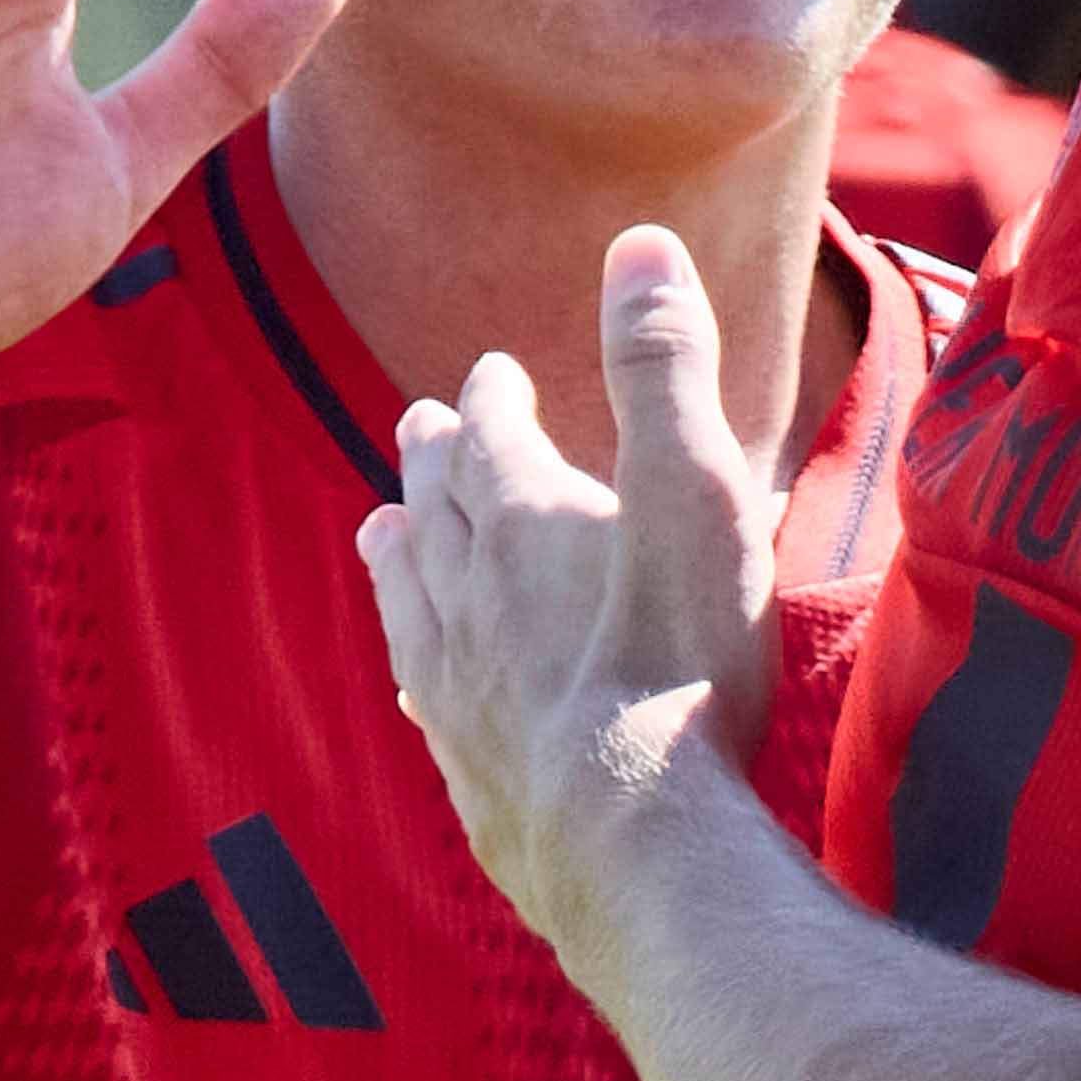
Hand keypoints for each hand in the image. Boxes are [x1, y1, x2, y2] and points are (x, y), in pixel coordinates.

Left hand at [359, 230, 780, 941]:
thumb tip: (639, 243)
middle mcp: (470, 597)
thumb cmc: (676, 661)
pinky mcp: (472, 773)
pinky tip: (416, 684)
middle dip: (437, 461)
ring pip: (414, 600)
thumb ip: (663, 367)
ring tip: (385, 526)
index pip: (493, 436)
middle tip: (425, 427)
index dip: (492, 397)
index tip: (489, 372)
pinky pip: (428, 700)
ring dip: (404, 553)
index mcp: (523, 520)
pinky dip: (419, 668)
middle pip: (439, 510)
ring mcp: (461, 690)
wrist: (635, 837)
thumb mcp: (694, 490)